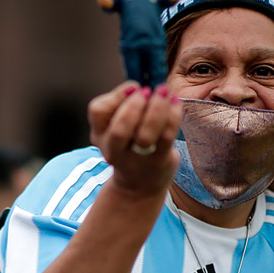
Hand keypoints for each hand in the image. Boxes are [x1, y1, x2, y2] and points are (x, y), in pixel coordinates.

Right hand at [88, 82, 181, 197]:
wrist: (138, 186)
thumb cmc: (128, 146)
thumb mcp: (115, 127)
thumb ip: (121, 104)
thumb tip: (138, 85)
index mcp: (100, 135)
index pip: (98, 112)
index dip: (116, 96)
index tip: (134, 86)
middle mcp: (114, 150)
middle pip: (119, 130)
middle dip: (134, 106)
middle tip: (147, 90)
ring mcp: (137, 158)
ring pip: (145, 136)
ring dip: (157, 109)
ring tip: (165, 92)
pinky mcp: (159, 160)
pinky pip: (167, 137)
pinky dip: (173, 116)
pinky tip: (176, 102)